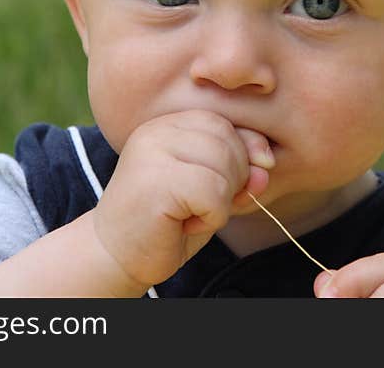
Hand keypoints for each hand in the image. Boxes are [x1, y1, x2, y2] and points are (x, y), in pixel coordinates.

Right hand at [92, 110, 273, 288]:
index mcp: (167, 125)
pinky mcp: (155, 180)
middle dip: (233, 180)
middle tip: (201, 206)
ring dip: (220, 202)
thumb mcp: (211, 189)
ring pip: (223, 165)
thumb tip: (267, 163)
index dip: (240, 156)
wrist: (116, 258)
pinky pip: (213, 193)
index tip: (225, 189)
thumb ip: (239, 170)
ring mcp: (152, 152)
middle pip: (227, 141)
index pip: (223, 124)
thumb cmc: (166, 223)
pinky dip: (211, 217)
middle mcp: (157, 131)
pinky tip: (183, 224)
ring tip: (189, 214)